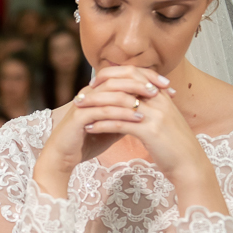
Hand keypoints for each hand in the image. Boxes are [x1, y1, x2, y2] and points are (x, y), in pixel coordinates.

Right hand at [33, 66, 172, 198]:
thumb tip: (150, 111)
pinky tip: (138, 118)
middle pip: (119, 78)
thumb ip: (127, 116)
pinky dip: (122, 113)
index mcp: (99, 91)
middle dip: (143, 81)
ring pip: (112, 92)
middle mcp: (91, 92)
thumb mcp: (114, 126)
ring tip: (153, 100)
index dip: (147, 77)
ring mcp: (84, 103)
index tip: (168, 85)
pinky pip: (104, 111)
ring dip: (134, 95)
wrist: (63, 156)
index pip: (125, 75)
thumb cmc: (87, 140)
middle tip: (162, 88)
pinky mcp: (79, 117)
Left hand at [78, 67, 222, 207]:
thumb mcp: (163, 119)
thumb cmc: (173, 144)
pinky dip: (101, 125)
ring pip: (118, 103)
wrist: (190, 164)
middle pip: (124, 84)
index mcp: (160, 95)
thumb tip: (130, 100)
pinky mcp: (150, 132)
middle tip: (81, 96)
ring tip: (78, 111)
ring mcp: (155, 115)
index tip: (94, 83)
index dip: (111, 75)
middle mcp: (158, 100)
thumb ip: (149, 106)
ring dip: (95, 107)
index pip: (133, 73)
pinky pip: (119, 124)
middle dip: (99, 88)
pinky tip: (88, 128)